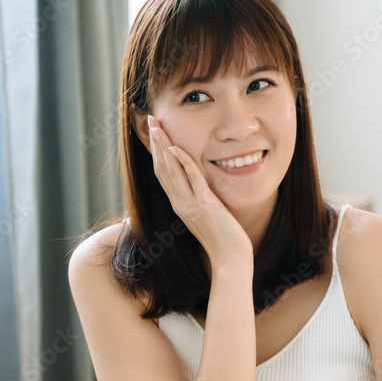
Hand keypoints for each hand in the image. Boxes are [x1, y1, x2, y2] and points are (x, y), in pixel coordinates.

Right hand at [147, 115, 252, 264]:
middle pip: (162, 167)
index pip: (163, 173)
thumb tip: (200, 186)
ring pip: (171, 170)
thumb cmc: (223, 240)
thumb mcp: (208, 215)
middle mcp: (180, 203)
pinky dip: (183, 162)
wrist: (229, 259)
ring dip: (163, 146)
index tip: (155, 132)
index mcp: (179, 204)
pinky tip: (176, 147)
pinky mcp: (205, 205)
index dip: (157, 151)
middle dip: (156, 142)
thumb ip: (200, 200)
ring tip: (157, 126)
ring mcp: (190, 204)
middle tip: (151, 120)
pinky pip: (192, 179)